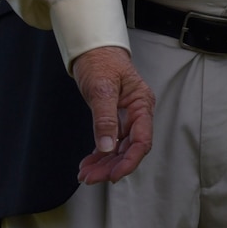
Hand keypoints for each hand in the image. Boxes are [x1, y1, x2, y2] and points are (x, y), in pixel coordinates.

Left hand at [72, 46, 155, 183]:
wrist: (93, 49)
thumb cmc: (101, 61)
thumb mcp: (102, 88)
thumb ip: (105, 118)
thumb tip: (107, 147)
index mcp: (141, 105)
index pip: (141, 141)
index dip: (129, 161)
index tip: (113, 175)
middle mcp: (137, 114)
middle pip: (129, 149)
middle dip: (111, 166)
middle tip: (90, 178)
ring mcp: (126, 118)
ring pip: (119, 150)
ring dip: (103, 165)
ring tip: (85, 175)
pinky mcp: (115, 120)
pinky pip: (110, 143)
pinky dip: (99, 156)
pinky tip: (88, 164)